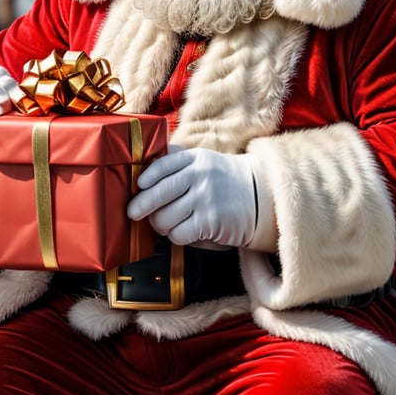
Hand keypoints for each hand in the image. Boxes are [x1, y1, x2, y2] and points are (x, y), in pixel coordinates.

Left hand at [127, 146, 256, 247]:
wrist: (262, 198)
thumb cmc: (226, 183)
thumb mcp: (206, 164)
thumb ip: (180, 166)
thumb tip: (144, 181)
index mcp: (195, 158)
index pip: (162, 165)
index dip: (145, 177)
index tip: (138, 186)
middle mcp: (199, 175)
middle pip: (157, 193)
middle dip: (140, 206)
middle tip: (133, 213)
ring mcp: (204, 197)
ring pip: (164, 217)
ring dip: (161, 225)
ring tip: (167, 224)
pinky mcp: (210, 220)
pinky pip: (178, 233)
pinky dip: (177, 236)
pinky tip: (184, 232)